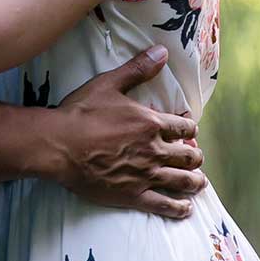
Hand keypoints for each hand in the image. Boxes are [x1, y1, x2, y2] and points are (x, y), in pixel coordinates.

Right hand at [49, 47, 204, 218]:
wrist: (59, 146)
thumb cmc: (82, 113)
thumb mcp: (109, 83)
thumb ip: (138, 69)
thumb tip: (161, 51)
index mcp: (151, 123)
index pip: (184, 127)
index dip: (190, 129)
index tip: (190, 132)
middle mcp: (154, 150)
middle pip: (188, 156)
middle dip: (195, 156)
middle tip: (196, 158)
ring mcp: (146, 175)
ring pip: (182, 181)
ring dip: (195, 182)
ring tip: (199, 182)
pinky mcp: (134, 196)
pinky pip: (164, 205)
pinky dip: (179, 208)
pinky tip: (185, 209)